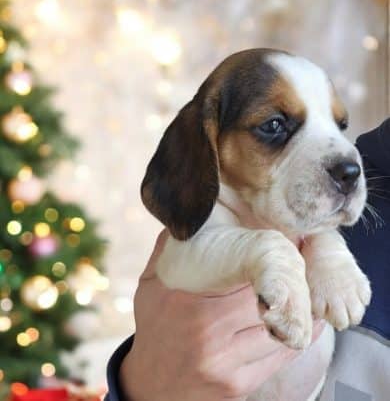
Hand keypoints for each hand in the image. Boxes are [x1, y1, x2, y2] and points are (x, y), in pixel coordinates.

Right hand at [120, 230, 323, 400]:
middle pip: (268, 302)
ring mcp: (226, 365)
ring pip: (279, 330)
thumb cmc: (155, 327)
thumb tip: (190, 214)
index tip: (287, 245)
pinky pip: (279, 357)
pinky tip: (307, 321)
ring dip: (298, 309)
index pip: (245, 275)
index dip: (271, 261)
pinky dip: (296, 336)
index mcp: (190, 304)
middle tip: (303, 262)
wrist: (150, 385)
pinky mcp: (238, 386)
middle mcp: (209, 336)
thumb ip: (168, 249)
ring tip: (309, 289)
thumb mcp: (150, 285)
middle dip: (288, 282)